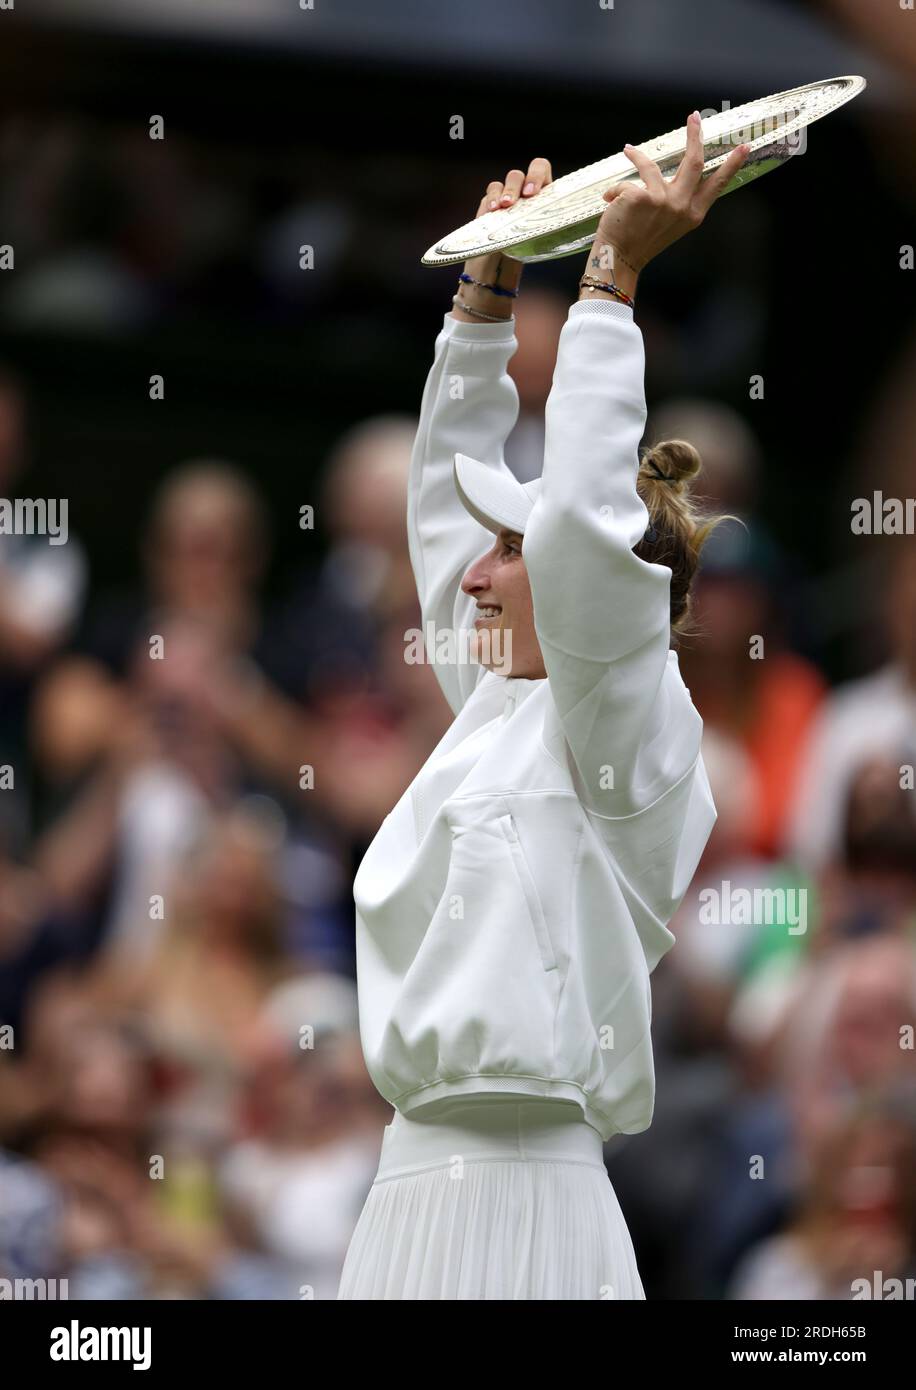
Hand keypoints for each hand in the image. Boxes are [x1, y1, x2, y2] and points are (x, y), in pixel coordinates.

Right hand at [452, 157, 552, 321]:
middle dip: (522, 182)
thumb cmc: (526, 253)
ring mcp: (506, 195)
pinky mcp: (490, 204)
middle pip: (522, 173)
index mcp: (541, 193)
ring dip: (507, 190)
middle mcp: (523, 191)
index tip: (533, 194)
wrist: (499, 268)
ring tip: (504, 206)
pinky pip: (491, 192)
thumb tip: (581, 222)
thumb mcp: (543, 238)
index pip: (541, 168)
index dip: (537, 175)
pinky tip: (492, 211)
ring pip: (507, 180)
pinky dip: (491, 199)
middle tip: (524, 197)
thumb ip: (553, 225)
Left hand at [594, 113, 749, 273]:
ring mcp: (662, 201)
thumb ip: (677, 201)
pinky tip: (609, 199)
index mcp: (693, 214)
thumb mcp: (670, 224)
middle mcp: (682, 206)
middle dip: (695, 135)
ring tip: (629, 150)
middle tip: (695, 116)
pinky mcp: (641, 197)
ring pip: (653, 165)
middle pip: (694, 162)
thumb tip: (669, 175)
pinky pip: (627, 181)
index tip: (744, 148)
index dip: (731, 165)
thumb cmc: (642, 241)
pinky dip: (615, 189)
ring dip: (638, 155)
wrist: (619, 259)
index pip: (717, 184)